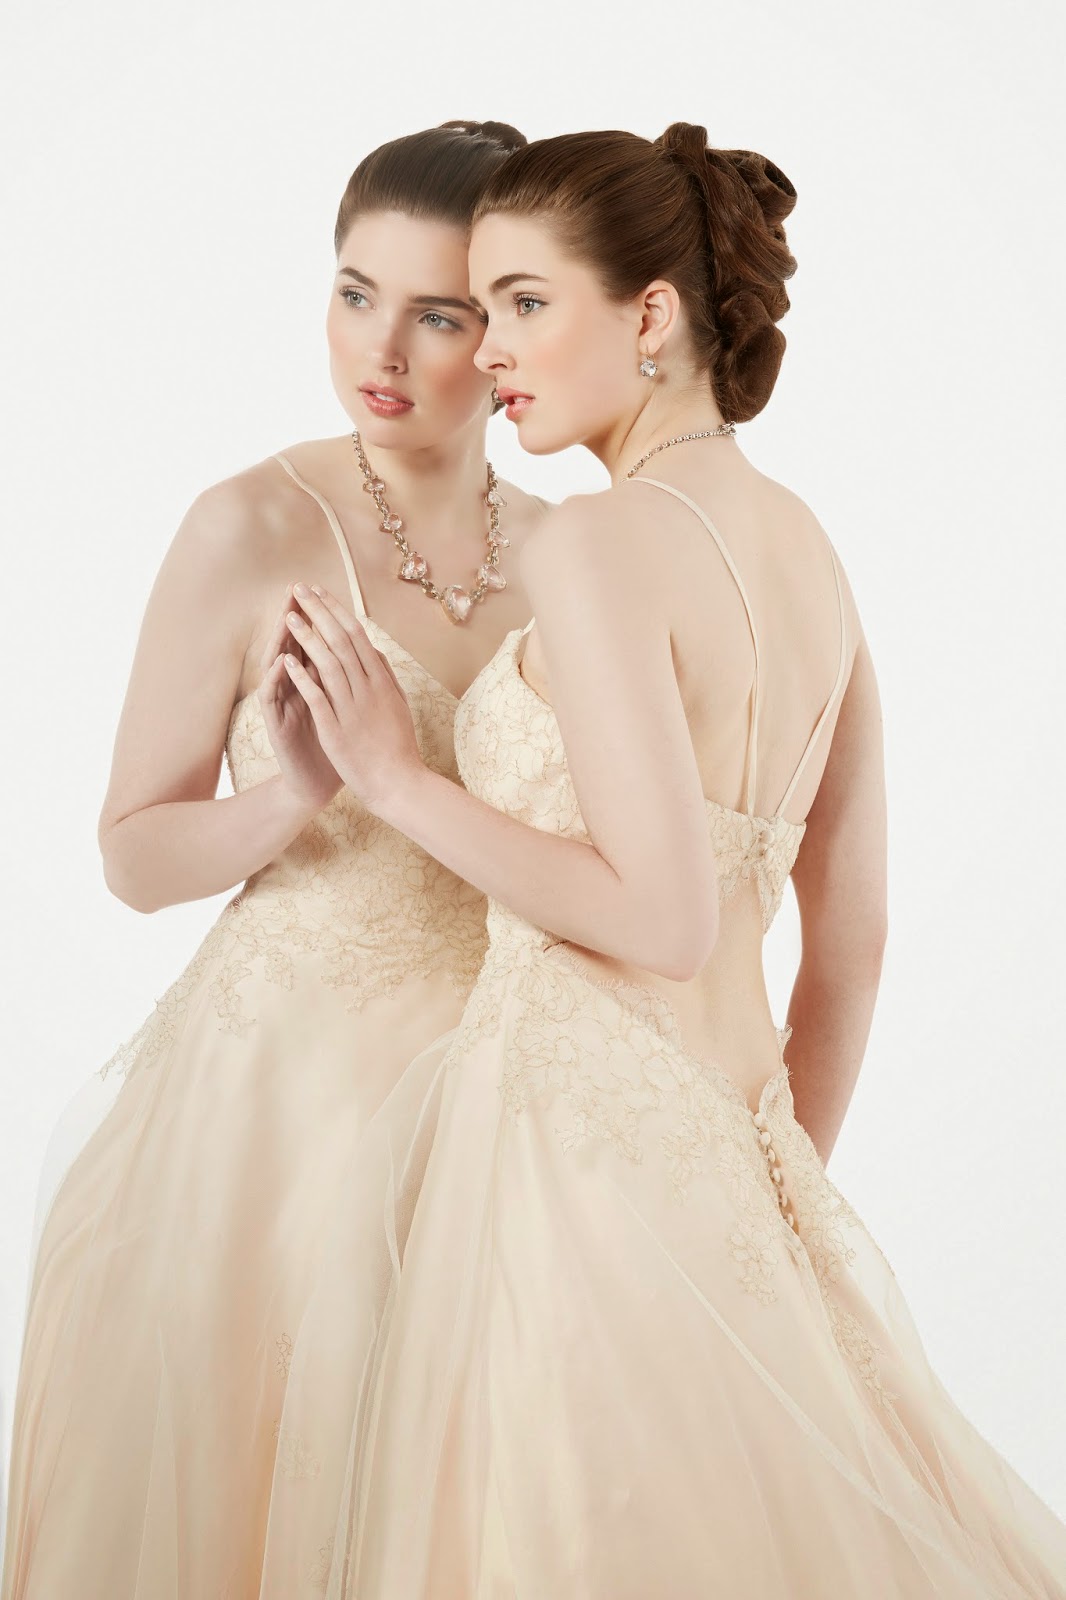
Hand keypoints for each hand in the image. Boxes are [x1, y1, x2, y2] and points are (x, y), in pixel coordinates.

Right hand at [257, 585, 343, 813]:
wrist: (321, 784)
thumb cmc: (336, 746)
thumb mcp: (346, 707)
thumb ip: (348, 679)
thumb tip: (363, 649)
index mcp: (313, 682)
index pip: (313, 642)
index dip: (317, 617)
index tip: (324, 590)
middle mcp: (294, 688)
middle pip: (291, 645)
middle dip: (294, 617)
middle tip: (296, 590)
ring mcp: (282, 704)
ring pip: (276, 665)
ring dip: (280, 640)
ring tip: (285, 616)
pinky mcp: (276, 724)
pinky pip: (272, 696)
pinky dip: (277, 677)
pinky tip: (283, 660)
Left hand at [281, 583, 424, 814]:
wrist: (397, 783)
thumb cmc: (397, 745)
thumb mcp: (397, 704)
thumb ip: (385, 676)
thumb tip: (374, 650)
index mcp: (381, 680)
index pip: (356, 635)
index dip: (336, 610)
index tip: (319, 592)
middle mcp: (368, 688)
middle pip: (340, 641)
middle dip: (318, 612)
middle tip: (299, 589)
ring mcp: (352, 708)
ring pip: (328, 664)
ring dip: (307, 638)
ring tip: (289, 616)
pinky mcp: (337, 729)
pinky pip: (318, 697)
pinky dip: (303, 677)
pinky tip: (287, 661)